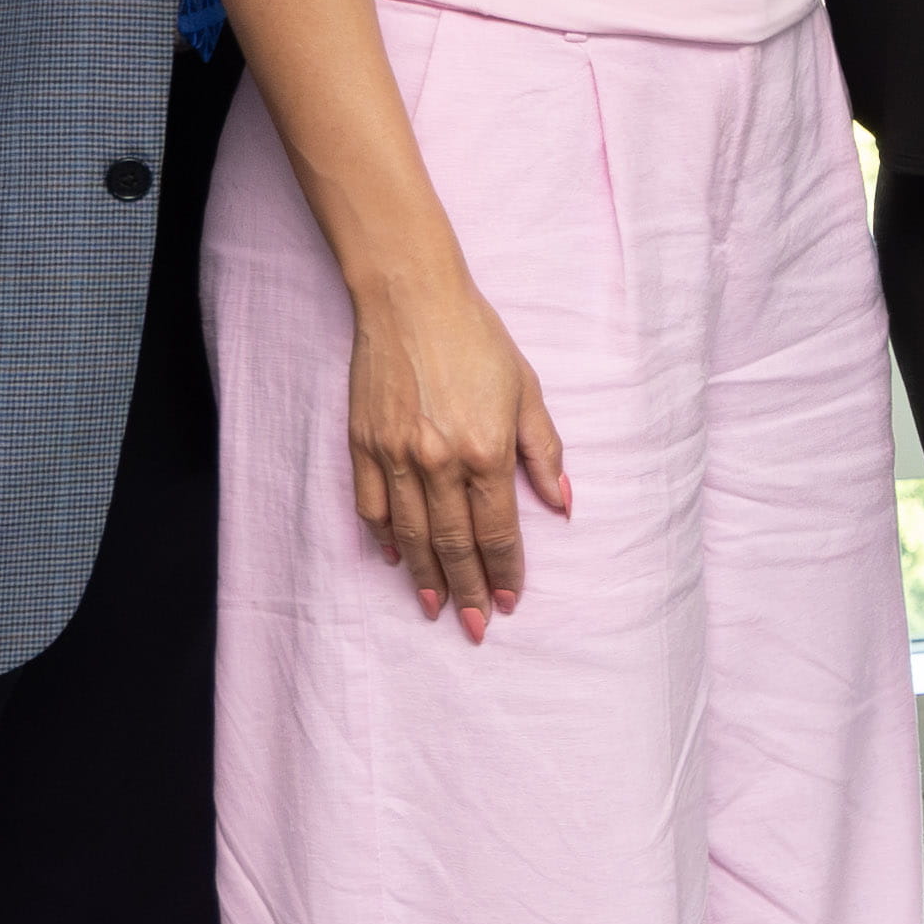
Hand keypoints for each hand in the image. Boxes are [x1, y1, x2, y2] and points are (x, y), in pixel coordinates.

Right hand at [345, 256, 571, 631]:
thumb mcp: (526, 391)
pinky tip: (394, 559)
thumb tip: (562, 504)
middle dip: (468, 590)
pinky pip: (371, 506)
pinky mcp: (362, 443)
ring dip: (425, 577)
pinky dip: (382, 537)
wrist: (410, 297)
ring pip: (411, 535)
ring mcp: (395, 455)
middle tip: (476, 626)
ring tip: (436, 607)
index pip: (497, 530)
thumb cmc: (476, 338)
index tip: (510, 601)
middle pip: (454, 543)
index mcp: (485, 450)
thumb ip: (543, 452)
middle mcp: (439, 461)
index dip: (506, 570)